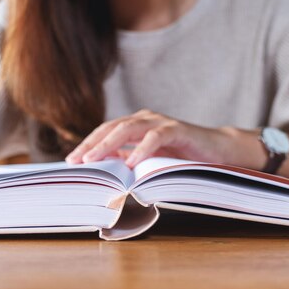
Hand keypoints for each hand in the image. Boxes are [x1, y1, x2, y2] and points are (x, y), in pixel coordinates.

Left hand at [65, 109, 246, 167]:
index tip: (71, 161)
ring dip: (108, 145)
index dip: (87, 144)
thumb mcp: (150, 160)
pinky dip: (141, 150)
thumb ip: (129, 160)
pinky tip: (130, 164)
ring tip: (93, 160)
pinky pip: (155, 137)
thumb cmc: (182, 157)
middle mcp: (145, 118)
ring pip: (127, 128)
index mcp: (136, 124)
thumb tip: (102, 169)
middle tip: (76, 161)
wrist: (217, 151)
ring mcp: (160, 122)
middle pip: (111, 128)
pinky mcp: (177, 129)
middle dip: (91, 144)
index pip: (105, 132)